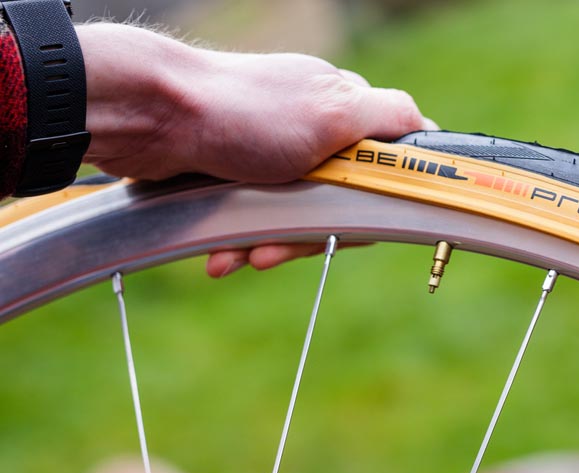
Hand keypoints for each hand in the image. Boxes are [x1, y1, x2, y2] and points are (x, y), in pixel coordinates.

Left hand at [77, 23, 433, 276]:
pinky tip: (222, 254)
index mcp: (344, 108)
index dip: (376, 202)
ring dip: (268, 243)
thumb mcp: (331, 110)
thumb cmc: (241, 112)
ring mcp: (274, 152)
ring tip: (238, 257)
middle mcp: (313, 128)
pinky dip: (241, 238)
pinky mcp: (236, 172)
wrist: (149, 117)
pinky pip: (254, 218)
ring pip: (294, 217)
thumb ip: (387, 118)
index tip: (357, 225)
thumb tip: (427, 128)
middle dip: (308, 234)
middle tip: (278, 249)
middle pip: (339, 203)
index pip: (387, 166)